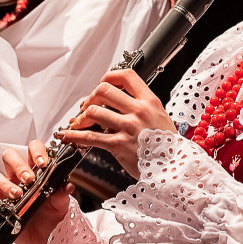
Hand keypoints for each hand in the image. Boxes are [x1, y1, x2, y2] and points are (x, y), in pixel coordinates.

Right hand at [0, 140, 72, 243]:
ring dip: (4, 183)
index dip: (36, 151)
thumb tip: (67, 186)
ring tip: (16, 194)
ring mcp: (5, 191)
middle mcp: (18, 177)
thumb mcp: (61, 204)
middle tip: (28, 179)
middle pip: (9, 157)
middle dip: (18, 166)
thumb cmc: (52, 215)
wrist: (45, 237)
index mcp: (35, 170)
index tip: (42, 163)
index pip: (32, 149)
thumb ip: (62, 194)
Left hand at [56, 69, 174, 177]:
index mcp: (149, 101)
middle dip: (91, 96)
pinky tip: (67, 135)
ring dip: (81, 116)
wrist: (174, 167)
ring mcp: (128, 127)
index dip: (109, 76)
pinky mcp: (119, 145)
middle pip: (104, 90)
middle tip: (88, 105)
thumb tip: (120, 100)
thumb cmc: (167, 145)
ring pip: (94, 111)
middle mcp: (138, 111)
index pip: (126, 76)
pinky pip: (90, 137)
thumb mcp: (160, 116)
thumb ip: (142, 106)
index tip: (103, 83)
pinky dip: (74, 136)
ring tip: (79, 122)